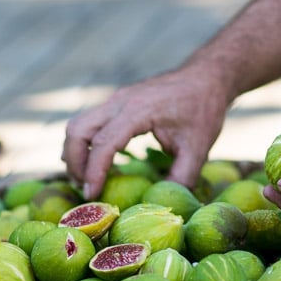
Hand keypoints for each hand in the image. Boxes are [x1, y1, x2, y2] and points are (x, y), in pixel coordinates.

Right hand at [62, 66, 229, 198]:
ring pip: (78, 124)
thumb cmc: (203, 109)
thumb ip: (182, 177)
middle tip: (85, 189)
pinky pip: (89, 122)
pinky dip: (85, 143)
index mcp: (138, 110)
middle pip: (77, 130)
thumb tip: (162, 203)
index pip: (104, 143)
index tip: (92, 195)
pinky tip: (98, 163)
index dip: (94, 172)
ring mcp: (116, 99)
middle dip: (74, 163)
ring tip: (87, 179)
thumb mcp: (198, 147)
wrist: (206, 77)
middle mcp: (120, 101)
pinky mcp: (117, 102)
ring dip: (76, 152)